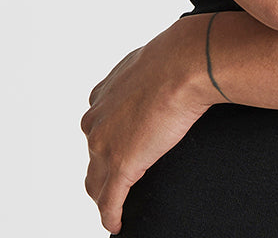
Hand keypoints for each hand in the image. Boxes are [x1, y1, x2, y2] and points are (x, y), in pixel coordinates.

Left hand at [81, 15, 215, 233]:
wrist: (185, 63)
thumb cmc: (177, 56)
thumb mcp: (150, 62)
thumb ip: (143, 77)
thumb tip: (161, 74)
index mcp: (102, 96)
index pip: (97, 129)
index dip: (106, 144)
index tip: (117, 152)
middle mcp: (96, 120)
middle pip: (92, 158)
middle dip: (102, 172)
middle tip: (117, 184)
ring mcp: (105, 144)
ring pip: (96, 183)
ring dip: (104, 197)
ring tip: (114, 208)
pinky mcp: (120, 165)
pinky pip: (110, 201)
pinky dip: (110, 217)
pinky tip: (115, 225)